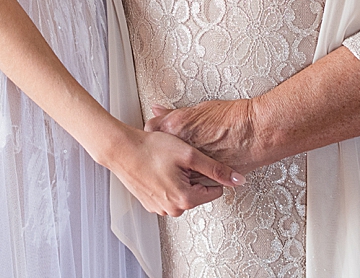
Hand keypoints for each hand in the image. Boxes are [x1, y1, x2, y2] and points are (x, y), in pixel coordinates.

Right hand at [104, 125, 244, 216]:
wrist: (121, 149)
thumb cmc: (150, 149)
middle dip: (193, 176)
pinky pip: (168, 194)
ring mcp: (159, 208)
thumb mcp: (189, 154)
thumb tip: (237, 180)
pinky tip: (159, 168)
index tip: (198, 161)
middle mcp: (172, 209)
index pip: (214, 191)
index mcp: (185, 200)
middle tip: (180, 160)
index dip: (209, 172)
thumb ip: (215, 169)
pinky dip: (167, 182)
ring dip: (180, 179)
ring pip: (182, 193)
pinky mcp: (150, 204)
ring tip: (167, 163)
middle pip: (198, 193)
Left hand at [146, 99, 272, 174]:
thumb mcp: (198, 109)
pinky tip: (200, 170)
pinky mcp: (207, 180)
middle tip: (172, 149)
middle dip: (165, 154)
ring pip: (176, 173)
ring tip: (186, 162)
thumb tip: (158, 110)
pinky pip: (194, 182)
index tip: (159, 134)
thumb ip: (173, 114)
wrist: (258, 132)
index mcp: (176, 127)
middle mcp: (181, 149)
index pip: (151, 131)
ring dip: (178, 169)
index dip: (156, 134)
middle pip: (161, 155)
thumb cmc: (234, 118)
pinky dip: (195, 177)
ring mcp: (193, 167)